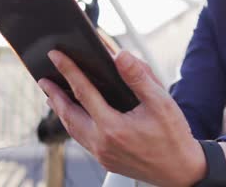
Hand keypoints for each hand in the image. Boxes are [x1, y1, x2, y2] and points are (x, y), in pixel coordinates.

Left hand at [38, 50, 205, 185]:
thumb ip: (138, 77)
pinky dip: (73, 124)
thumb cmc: (173, 136)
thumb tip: (119, 55)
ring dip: (61, 111)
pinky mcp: (106, 160)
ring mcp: (102, 154)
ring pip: (73, 130)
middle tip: (43, 78)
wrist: (181, 171)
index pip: (84, 92)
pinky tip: (75, 117)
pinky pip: (83, 139)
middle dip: (54, 95)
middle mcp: (102, 142)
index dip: (69, 70)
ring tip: (52, 97)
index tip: (56, 55)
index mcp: (113, 126)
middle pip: (69, 114)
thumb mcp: (161, 102)